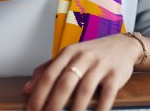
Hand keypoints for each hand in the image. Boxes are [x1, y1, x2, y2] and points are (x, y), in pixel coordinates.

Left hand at [22, 33, 142, 110]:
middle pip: (64, 83)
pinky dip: (99, 109)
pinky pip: (106, 95)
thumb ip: (47, 70)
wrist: (123, 45)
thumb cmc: (92, 54)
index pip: (48, 75)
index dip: (38, 94)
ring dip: (75, 110)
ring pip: (84, 90)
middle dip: (53, 105)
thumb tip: (26, 89)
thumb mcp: (68, 56)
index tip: (31, 110)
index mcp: (68, 53)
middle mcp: (82, 57)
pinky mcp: (115, 75)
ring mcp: (99, 66)